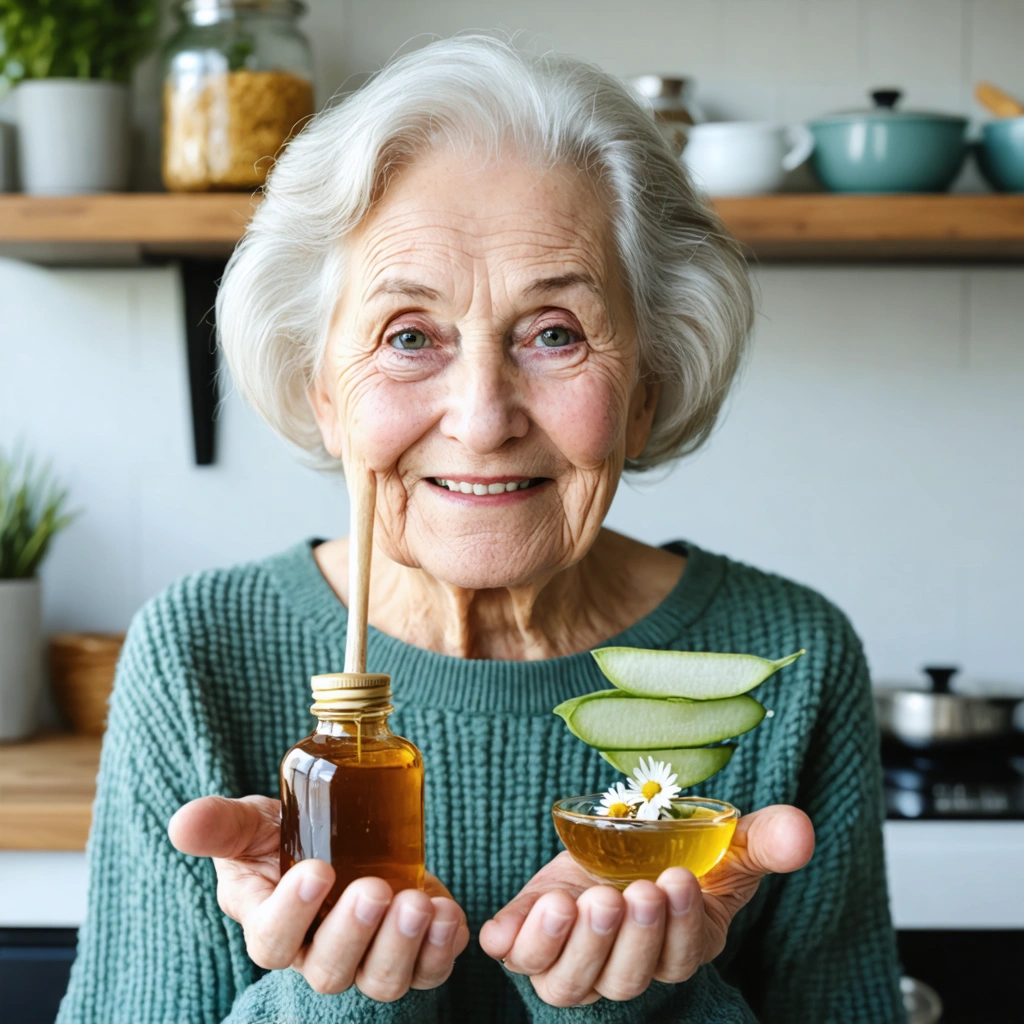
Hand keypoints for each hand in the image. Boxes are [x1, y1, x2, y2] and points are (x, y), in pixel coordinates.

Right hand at [168, 795, 468, 1000]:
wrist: (341, 835)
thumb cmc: (285, 837)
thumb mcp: (251, 824)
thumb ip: (220, 824)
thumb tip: (182, 823)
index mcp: (272, 926)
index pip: (272, 943)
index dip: (293, 915)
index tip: (317, 871)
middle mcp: (318, 953)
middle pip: (330, 972)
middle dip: (354, 934)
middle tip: (375, 889)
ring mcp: (368, 957)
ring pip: (382, 981)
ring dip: (403, 946)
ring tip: (417, 903)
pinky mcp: (413, 951)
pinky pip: (429, 970)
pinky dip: (441, 947)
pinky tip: (447, 913)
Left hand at [479, 804, 813, 1007]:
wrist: (610, 845)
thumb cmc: (674, 855)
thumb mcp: (723, 845)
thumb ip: (762, 840)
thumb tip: (801, 831)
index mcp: (675, 948)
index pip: (680, 958)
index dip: (679, 927)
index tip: (679, 880)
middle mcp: (621, 966)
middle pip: (625, 979)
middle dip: (632, 938)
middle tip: (635, 891)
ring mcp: (570, 958)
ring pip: (570, 982)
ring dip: (578, 944)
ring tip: (584, 899)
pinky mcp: (527, 936)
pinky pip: (517, 956)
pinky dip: (520, 938)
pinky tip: (538, 906)